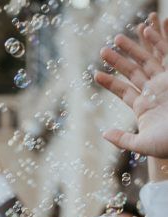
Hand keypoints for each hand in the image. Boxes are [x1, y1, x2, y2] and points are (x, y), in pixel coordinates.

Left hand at [96, 15, 167, 157]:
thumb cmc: (167, 144)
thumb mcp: (142, 144)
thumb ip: (122, 139)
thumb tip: (104, 134)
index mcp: (143, 107)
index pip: (123, 91)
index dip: (110, 82)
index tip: (95, 74)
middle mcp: (152, 92)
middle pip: (131, 73)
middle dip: (117, 61)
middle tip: (102, 50)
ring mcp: (164, 82)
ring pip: (146, 61)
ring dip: (132, 49)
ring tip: (117, 38)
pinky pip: (166, 55)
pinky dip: (157, 43)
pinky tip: (146, 31)